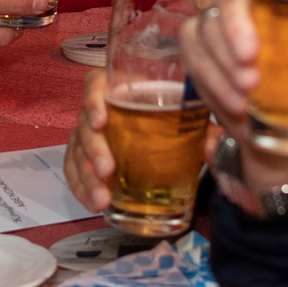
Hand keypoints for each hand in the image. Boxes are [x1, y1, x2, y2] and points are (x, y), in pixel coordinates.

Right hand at [64, 68, 222, 211]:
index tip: (101, 121)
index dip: (93, 99)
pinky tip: (93, 203)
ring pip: (76, 151)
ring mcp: (90, 135)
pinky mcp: (86, 158)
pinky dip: (80, 188)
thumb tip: (213, 148)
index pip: (95, 83)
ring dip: (85, 176)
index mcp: (123, 91)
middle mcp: (100, 111)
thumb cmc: (175, 120)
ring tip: (101, 200)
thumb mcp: (194, 122)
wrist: (171, 139)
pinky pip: (74, 170)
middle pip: (84, 124)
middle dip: (94, 149)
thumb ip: (206, 132)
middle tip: (107, 170)